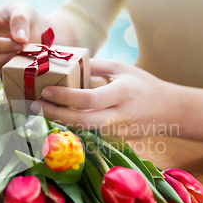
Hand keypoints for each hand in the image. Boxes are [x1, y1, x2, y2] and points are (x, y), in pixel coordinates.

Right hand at [0, 4, 43, 67]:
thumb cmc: (20, 17)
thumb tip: (20, 39)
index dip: (1, 45)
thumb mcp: (23, 11)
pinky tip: (16, 66)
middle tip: (19, 55)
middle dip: (0, 59)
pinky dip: (4, 74)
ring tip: (19, 60)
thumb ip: (20, 20)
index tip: (20, 45)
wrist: (28, 29)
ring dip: (2, 68)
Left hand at [31, 59, 175, 139]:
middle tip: (34, 105)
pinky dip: (72, 124)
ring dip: (59, 120)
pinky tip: (58, 116)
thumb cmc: (143, 85)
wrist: (169, 111)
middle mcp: (119, 116)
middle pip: (81, 121)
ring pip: (82, 129)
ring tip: (40, 109)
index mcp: (122, 94)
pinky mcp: (114, 140)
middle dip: (54, 114)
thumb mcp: (122, 68)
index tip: (45, 90)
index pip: (89, 99)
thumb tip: (65, 62)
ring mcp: (117, 132)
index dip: (65, 97)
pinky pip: (89, 132)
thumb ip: (94, 66)